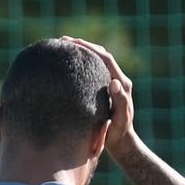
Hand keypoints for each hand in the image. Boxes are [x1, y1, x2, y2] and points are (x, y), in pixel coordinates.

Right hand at [61, 35, 134, 152]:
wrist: (122, 143)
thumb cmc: (119, 134)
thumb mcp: (121, 120)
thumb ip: (120, 101)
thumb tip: (114, 82)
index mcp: (122, 83)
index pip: (104, 58)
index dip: (88, 48)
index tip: (71, 43)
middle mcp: (117, 80)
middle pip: (99, 55)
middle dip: (82, 46)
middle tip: (62, 41)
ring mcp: (111, 84)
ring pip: (96, 61)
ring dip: (81, 53)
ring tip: (62, 49)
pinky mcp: (104, 90)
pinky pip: (93, 71)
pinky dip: (81, 65)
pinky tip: (67, 67)